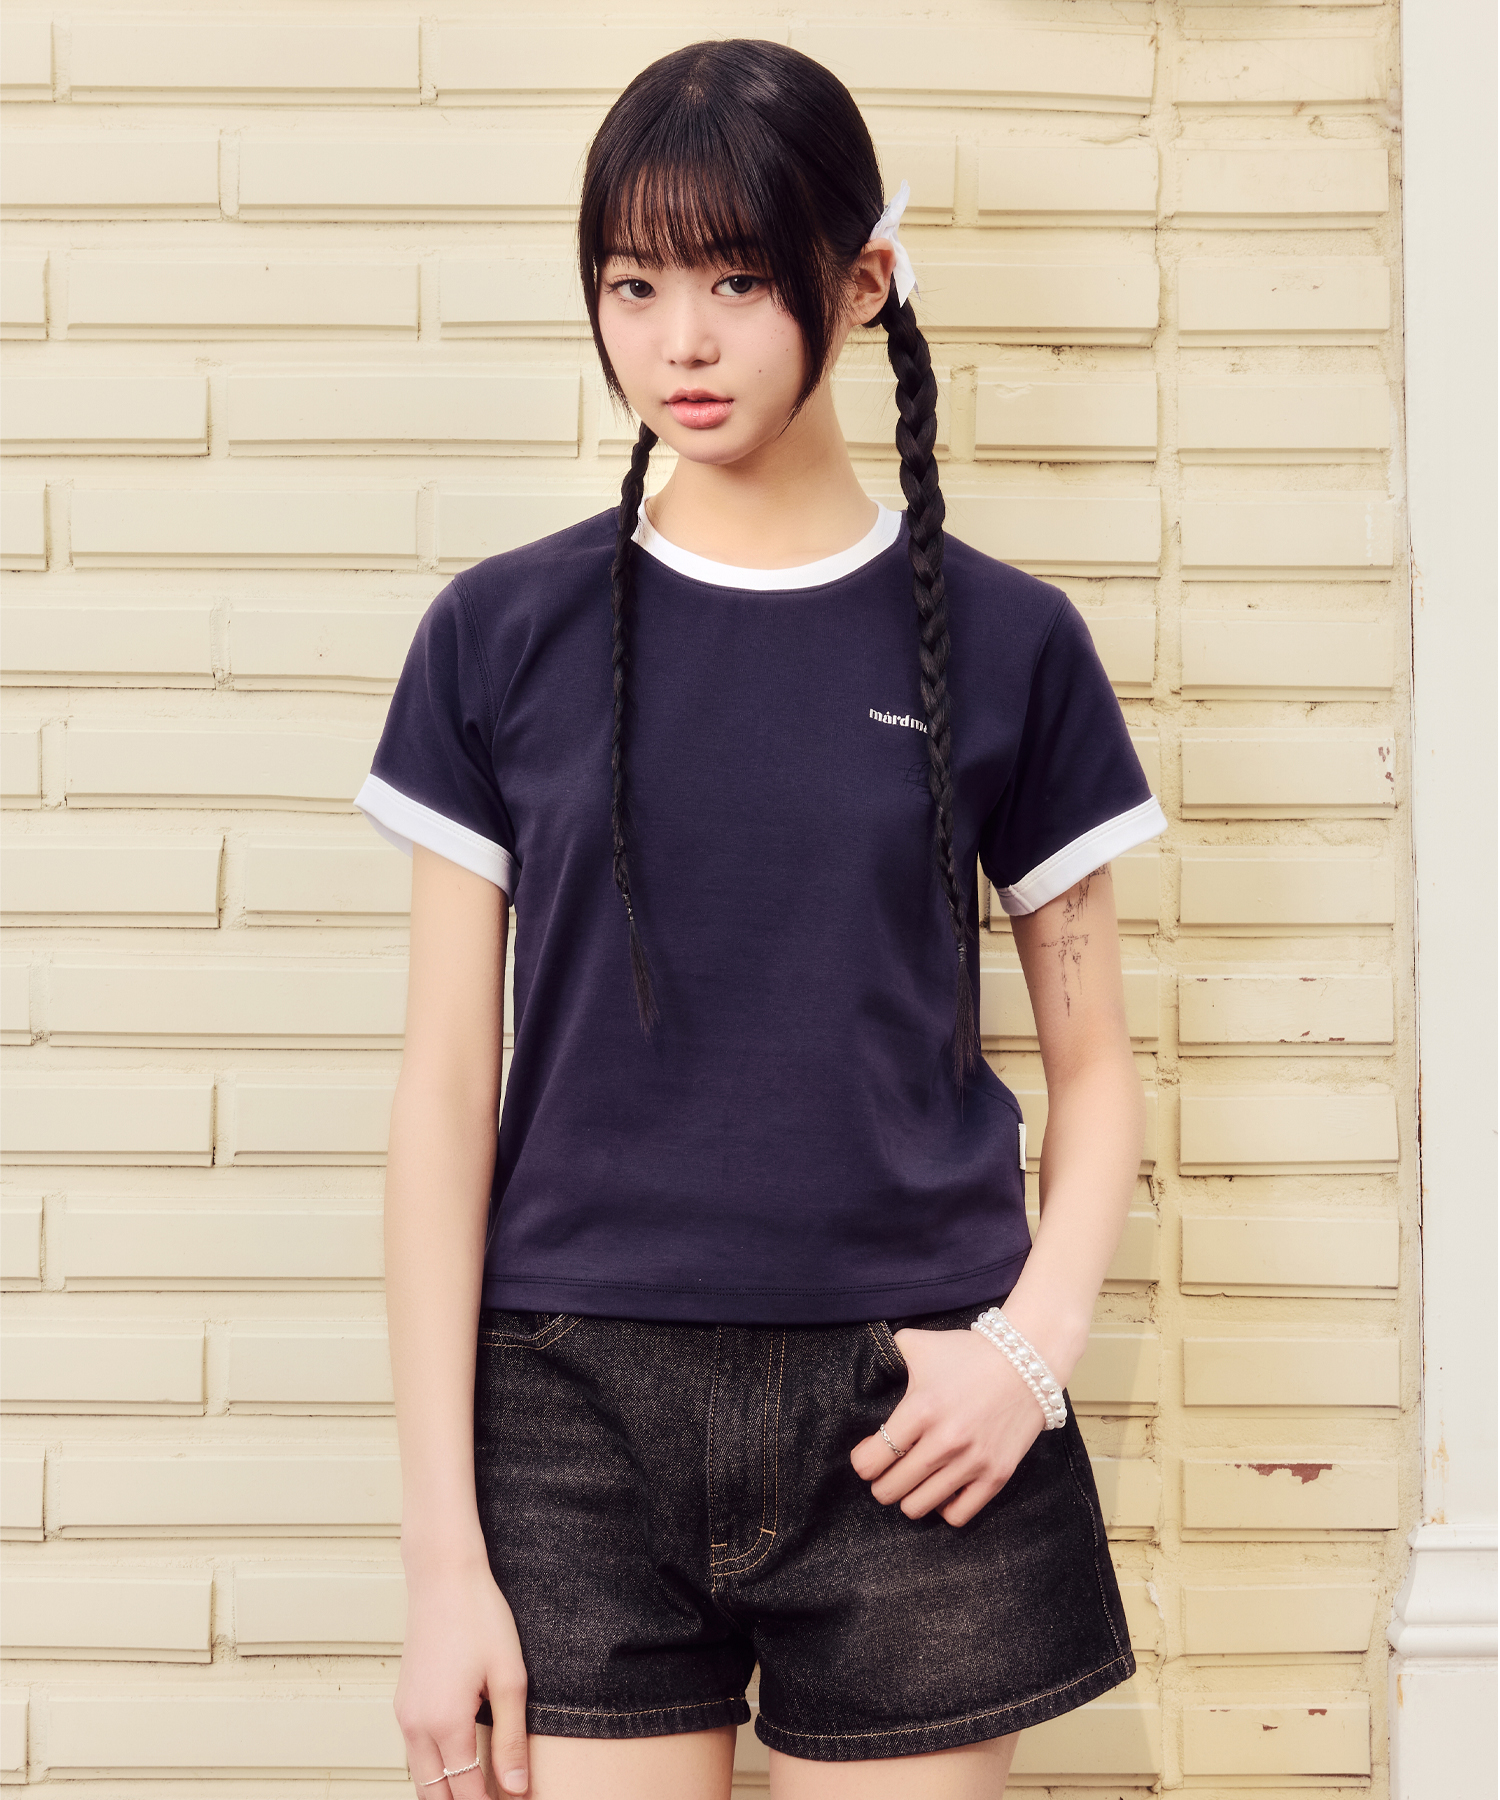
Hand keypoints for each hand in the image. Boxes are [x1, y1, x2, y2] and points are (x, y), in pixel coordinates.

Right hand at [394, 1555, 530, 1796]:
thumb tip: (516, 1791)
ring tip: (481, 1790)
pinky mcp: (403, 1704)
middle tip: (495, 1798)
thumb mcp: (509, 1678)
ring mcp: (404, 1716)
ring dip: (447, 1793)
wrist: (444, 1578)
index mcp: (446, 1724)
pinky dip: (435, 1772)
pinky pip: (415, 1755)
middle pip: (436, 1796)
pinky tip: (460, 1768)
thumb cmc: (481, 1619)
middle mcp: (417, 1727)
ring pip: (422, 1780)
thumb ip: (511, 1739)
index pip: (467, 1793)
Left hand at [849, 1326, 1046, 1526]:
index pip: (871, 1460)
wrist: (1027, 1361)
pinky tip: (942, 1489)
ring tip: (912, 1482)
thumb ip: (887, 1354)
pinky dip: (944, 1507)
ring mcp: (972, 1462)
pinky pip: (958, 1515)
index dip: (862, 1462)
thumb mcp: (920, 1343)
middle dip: (881, 1483)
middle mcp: (945, 1441)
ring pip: (918, 1507)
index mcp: (920, 1409)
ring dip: (908, 1497)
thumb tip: (867, 1366)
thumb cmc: (969, 1353)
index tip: (868, 1456)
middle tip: (887, 1472)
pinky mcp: (996, 1476)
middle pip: (889, 1490)